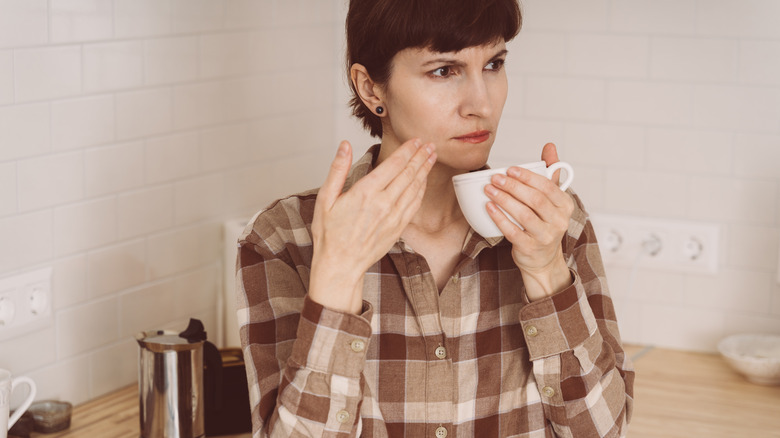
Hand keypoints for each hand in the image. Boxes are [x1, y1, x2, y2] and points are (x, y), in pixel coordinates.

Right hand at [309, 139, 436, 313]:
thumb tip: (344, 146)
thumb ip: (337, 169)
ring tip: (431, 157)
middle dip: (421, 156)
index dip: (407, 150)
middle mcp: (383, 204)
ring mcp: (393, 217)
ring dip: (424, 171)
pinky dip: (421, 190)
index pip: (393, 165)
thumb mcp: (325, 198)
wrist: (340, 265)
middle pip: (408, 174)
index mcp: (365, 193)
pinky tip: (423, 181)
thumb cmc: (330, 234)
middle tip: (430, 144)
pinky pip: (414, 205)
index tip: (416, 140)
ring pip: (415, 188)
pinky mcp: (398, 228)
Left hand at [484, 143, 573, 300]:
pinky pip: (513, 231)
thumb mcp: (552, 199)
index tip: (510, 170)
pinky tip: (489, 207)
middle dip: (513, 187)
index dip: (528, 177)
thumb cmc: (545, 223)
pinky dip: (500, 218)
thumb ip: (550, 173)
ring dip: (504, 200)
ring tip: (489, 190)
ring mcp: (545, 236)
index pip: (548, 187)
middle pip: (535, 200)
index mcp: (565, 205)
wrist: (543, 259)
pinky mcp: (530, 248)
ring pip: (524, 215)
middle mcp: (559, 221)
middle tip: (495, 178)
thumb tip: (550, 146)